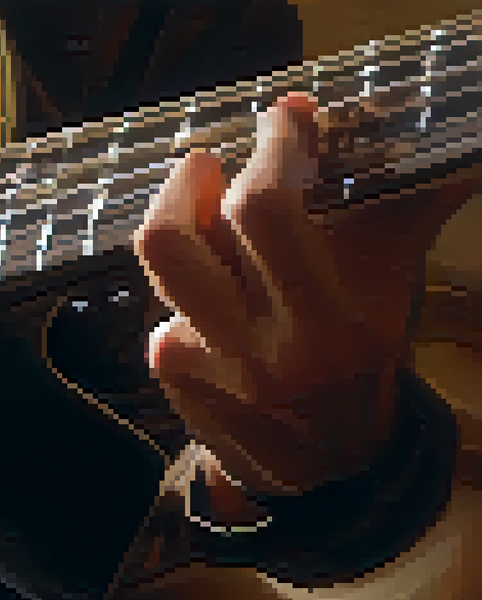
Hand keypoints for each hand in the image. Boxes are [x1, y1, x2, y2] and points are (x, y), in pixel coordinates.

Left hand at [135, 93, 477, 496]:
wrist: (332, 470)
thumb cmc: (360, 357)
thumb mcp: (389, 289)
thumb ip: (403, 214)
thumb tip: (454, 153)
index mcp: (334, 320)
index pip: (266, 212)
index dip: (271, 148)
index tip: (286, 116)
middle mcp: (264, 350)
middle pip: (173, 239)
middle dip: (190, 180)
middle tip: (213, 160)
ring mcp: (213, 371)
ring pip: (161, 268)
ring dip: (174, 217)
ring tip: (195, 194)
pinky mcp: (178, 384)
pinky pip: (159, 312)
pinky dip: (183, 292)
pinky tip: (207, 296)